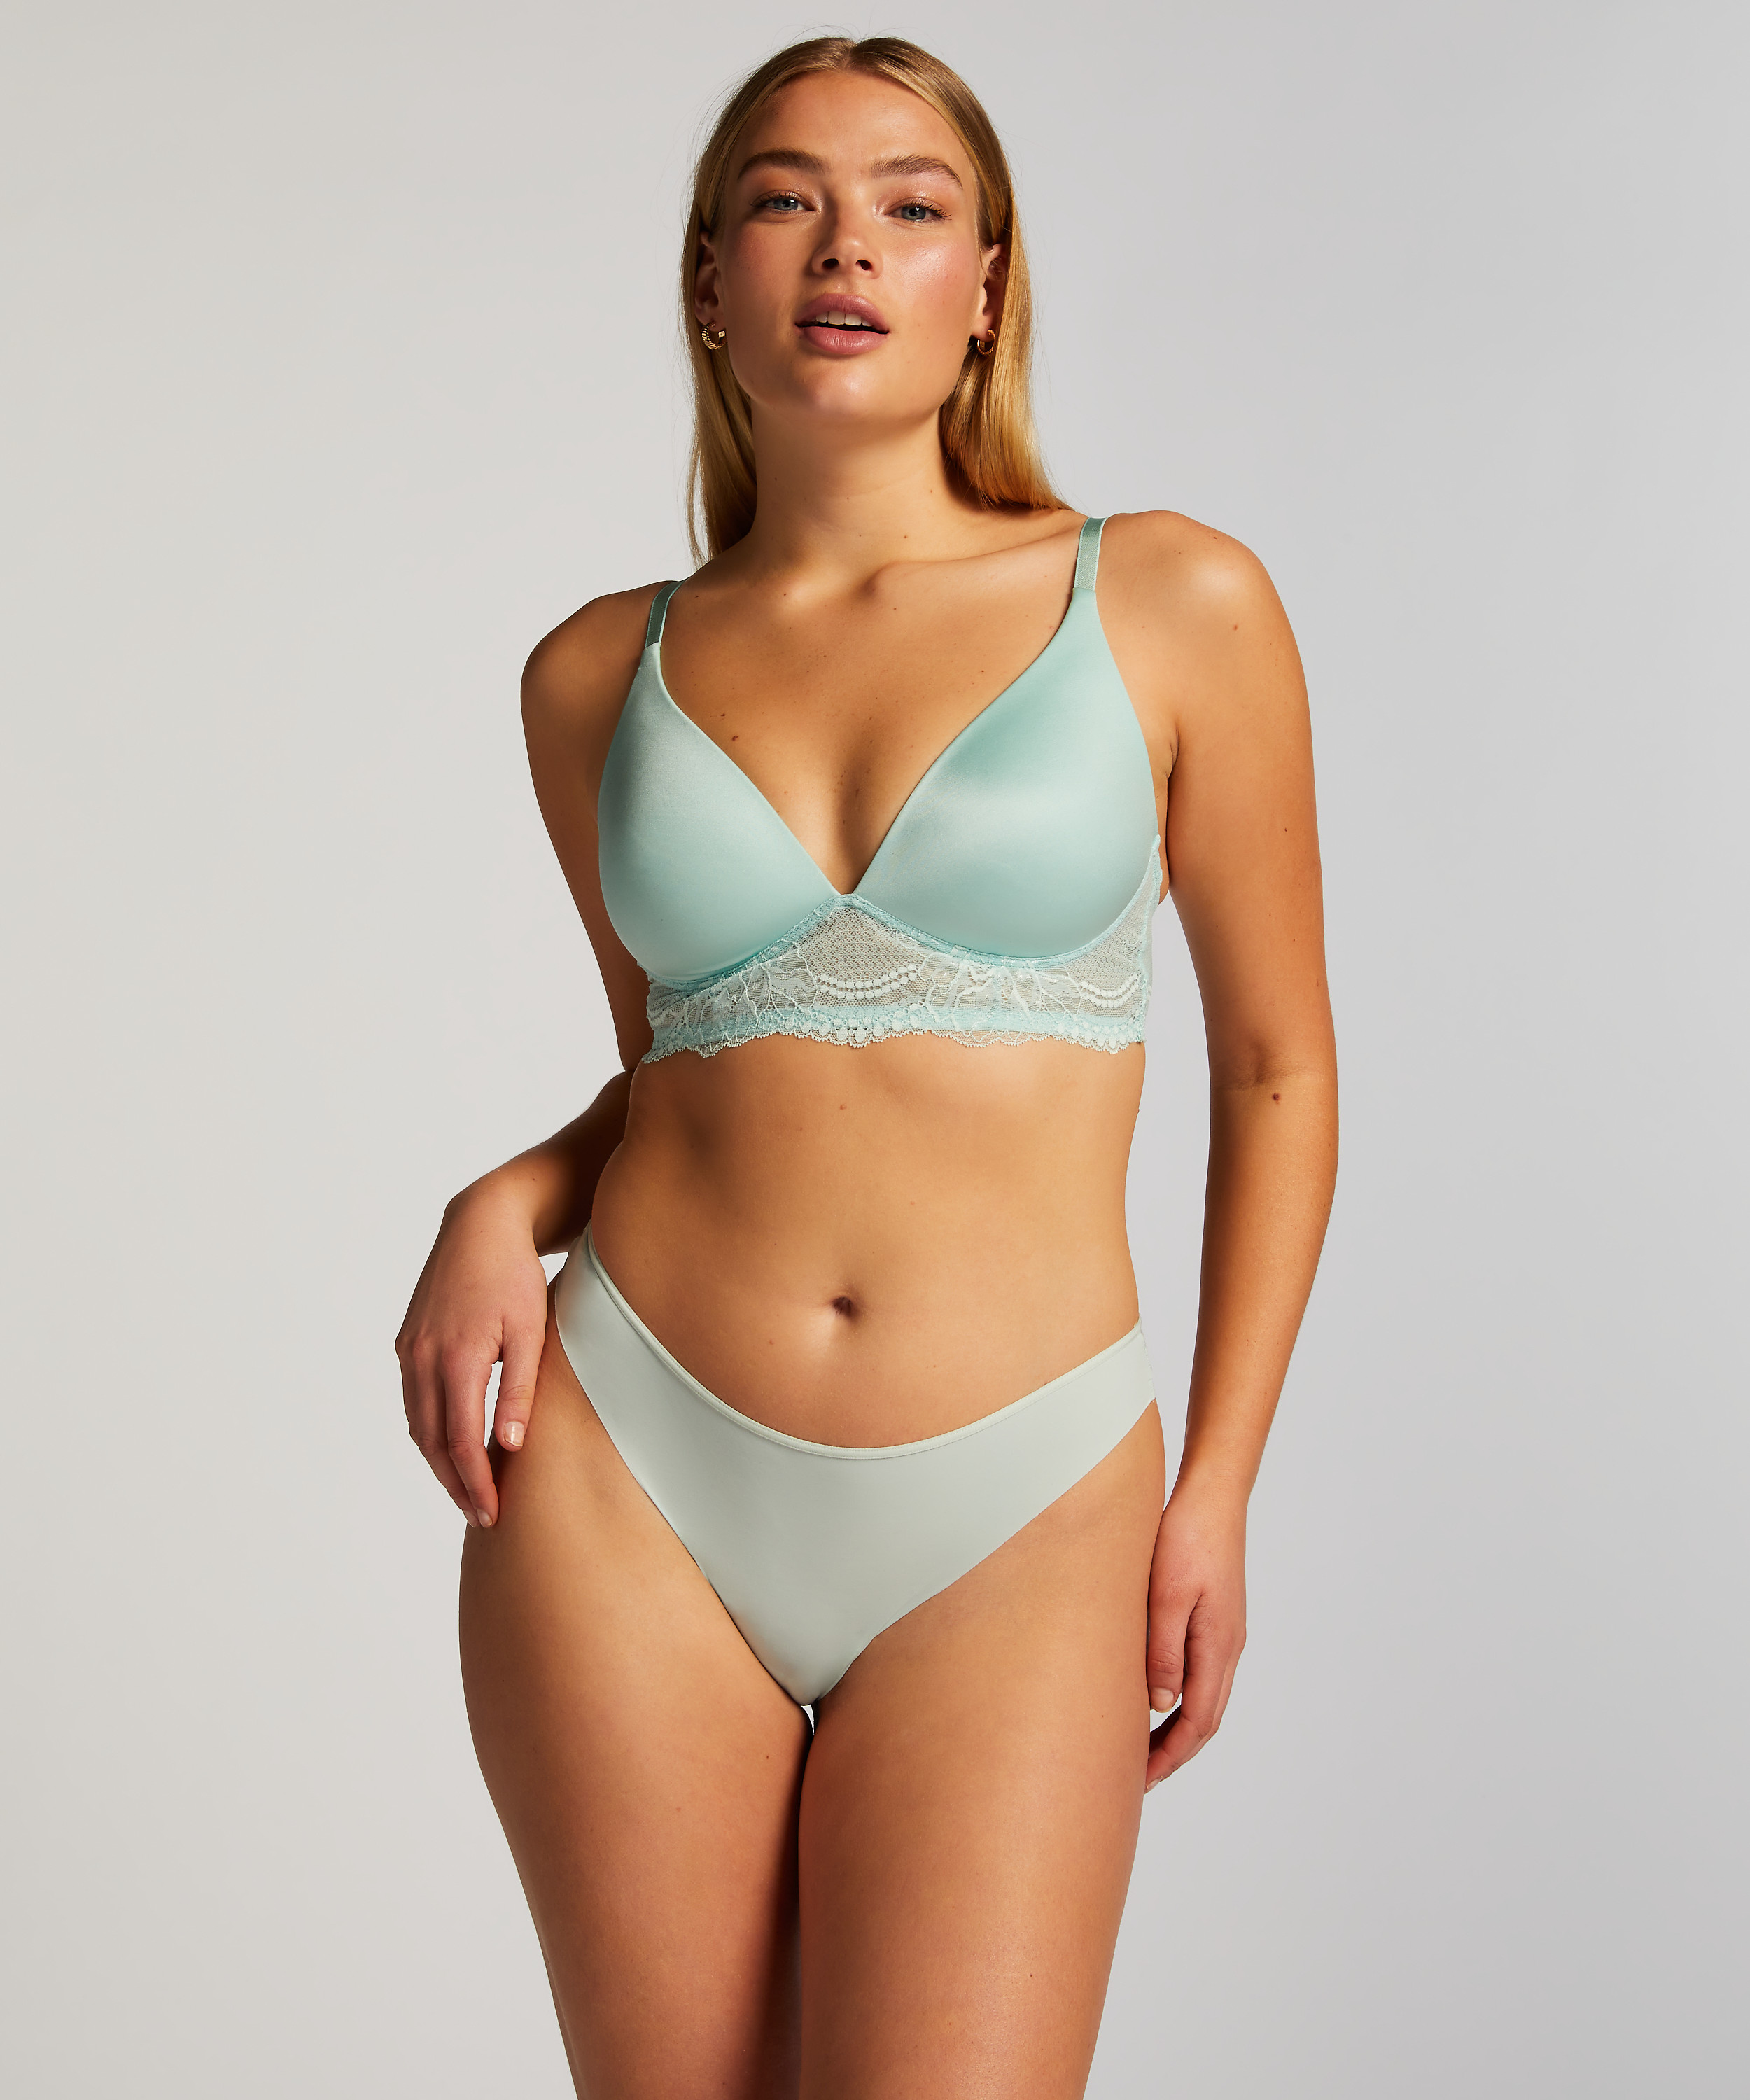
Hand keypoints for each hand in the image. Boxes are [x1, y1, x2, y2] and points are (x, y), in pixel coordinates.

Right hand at [395, 1177, 551, 1527]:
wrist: (482, 1224)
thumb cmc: (516, 1275)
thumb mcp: (531, 1331)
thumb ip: (520, 1390)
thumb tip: (509, 1447)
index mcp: (457, 1356)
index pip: (460, 1439)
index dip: (475, 1482)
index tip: (492, 1512)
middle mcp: (423, 1356)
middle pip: (432, 1440)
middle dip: (455, 1483)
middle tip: (481, 1515)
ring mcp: (410, 1349)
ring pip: (418, 1424)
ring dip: (439, 1463)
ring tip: (467, 1491)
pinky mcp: (407, 1342)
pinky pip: (415, 1400)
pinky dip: (430, 1432)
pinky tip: (450, 1447)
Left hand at [1144, 1479, 1247, 1788]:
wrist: (1212, 1496)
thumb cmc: (1186, 1538)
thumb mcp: (1167, 1596)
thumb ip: (1163, 1651)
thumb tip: (1159, 1706)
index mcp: (1219, 1646)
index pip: (1199, 1721)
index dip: (1171, 1756)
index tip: (1142, 1781)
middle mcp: (1227, 1647)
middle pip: (1205, 1718)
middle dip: (1174, 1752)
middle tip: (1137, 1779)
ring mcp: (1224, 1633)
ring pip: (1204, 1698)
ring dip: (1177, 1728)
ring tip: (1142, 1749)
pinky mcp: (1215, 1619)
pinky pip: (1200, 1673)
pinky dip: (1180, 1698)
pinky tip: (1155, 1698)